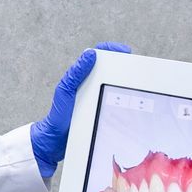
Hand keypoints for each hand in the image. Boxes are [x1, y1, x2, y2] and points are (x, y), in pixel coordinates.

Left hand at [30, 43, 130, 176]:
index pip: (98, 56)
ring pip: (114, 87)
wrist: (55, 141)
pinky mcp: (100, 111)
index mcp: (80, 76)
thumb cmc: (58, 115)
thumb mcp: (66, 91)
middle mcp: (89, 85)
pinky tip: (133, 104)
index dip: (112, 50)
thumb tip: (90, 54)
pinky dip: (124, 100)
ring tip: (137, 86)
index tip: (126, 51)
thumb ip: (76, 73)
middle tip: (137, 70)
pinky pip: (115, 102)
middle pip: (110, 71)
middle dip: (124, 67)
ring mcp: (95, 98)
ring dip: (126, 85)